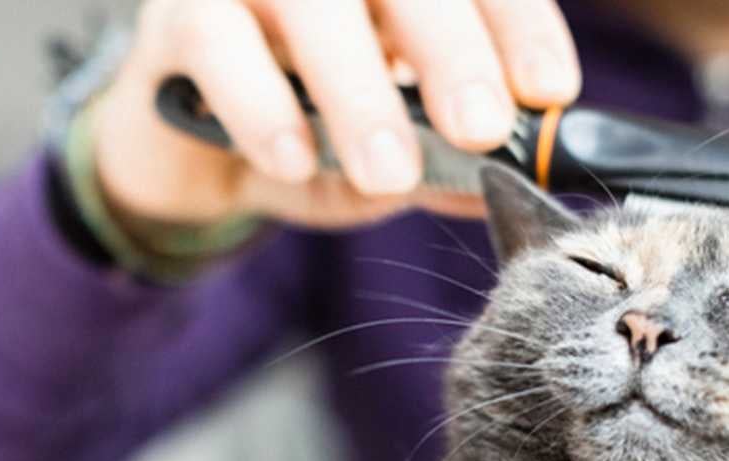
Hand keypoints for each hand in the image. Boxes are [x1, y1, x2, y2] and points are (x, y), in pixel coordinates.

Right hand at [92, 0, 580, 232]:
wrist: (191, 149)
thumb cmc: (308, 126)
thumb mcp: (393, 150)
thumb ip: (452, 156)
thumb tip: (522, 176)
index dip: (519, 22)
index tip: (549, 91)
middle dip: (452, 51)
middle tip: (481, 129)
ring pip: (312, 4)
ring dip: (359, 90)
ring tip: (389, 173)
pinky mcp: (180, 13)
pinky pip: (218, 42)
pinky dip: (262, 105)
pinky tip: (293, 159)